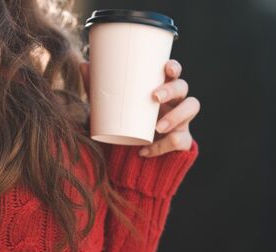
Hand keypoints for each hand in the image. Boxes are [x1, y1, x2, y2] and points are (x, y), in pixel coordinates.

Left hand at [79, 59, 200, 156]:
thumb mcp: (109, 110)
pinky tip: (146, 150)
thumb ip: (98, 90)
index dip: (174, 68)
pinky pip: (180, 141)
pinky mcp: (182, 141)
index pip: (173, 73)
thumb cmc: (124, 128)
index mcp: (160, 91)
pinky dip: (162, 146)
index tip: (166, 68)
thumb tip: (83, 65)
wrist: (130, 161)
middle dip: (172, 89)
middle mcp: (174, 103)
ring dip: (176, 116)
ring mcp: (181, 121)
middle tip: (154, 97)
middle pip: (183, 87)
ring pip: (191, 109)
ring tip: (157, 127)